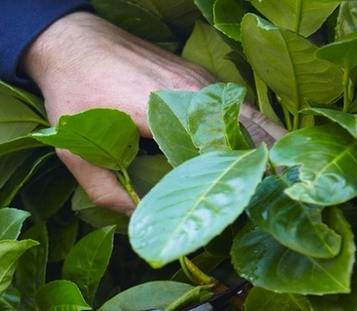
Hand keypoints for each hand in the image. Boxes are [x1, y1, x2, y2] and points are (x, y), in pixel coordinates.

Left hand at [22, 11, 286, 214]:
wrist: (71, 42)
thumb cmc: (73, 96)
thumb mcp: (77, 154)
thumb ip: (107, 193)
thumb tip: (140, 222)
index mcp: (167, 111)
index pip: (221, 152)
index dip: (242, 181)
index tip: (259, 206)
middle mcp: (193, 91)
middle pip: (249, 132)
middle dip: (268, 165)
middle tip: (285, 198)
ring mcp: (199, 80)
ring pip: (248, 116)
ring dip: (267, 145)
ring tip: (284, 180)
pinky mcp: (197, 75)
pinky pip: (235, 105)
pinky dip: (253, 127)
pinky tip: (261, 151)